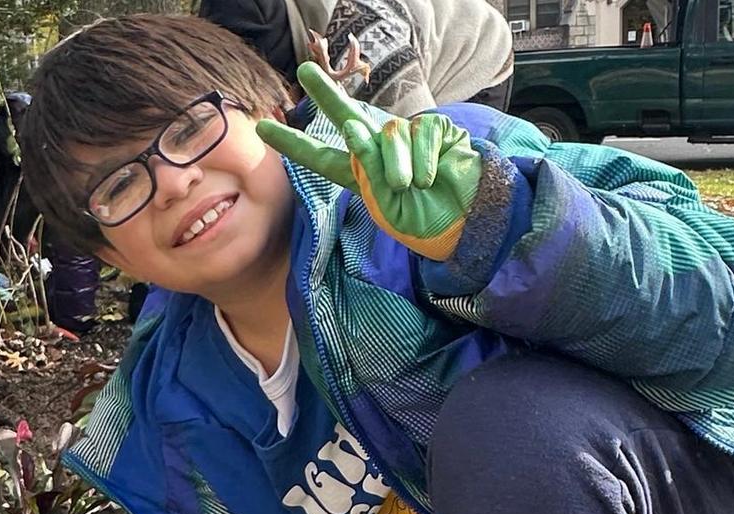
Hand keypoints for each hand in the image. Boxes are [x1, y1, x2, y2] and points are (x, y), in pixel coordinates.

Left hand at [255, 62, 481, 260]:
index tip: (263, 128)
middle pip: (346, 115)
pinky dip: (424, 161)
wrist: (470, 223)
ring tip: (411, 187)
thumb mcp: (387, 206)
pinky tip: (433, 176)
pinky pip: (418, 135)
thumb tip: (354, 130)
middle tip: (304, 70)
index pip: (321, 156)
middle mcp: (379, 152)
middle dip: (324, 93)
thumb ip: (367, 172)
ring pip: (387, 135)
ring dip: (397, 166)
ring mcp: (406, 138)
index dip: (293, 142)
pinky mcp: (434, 130)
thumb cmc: (426, 223)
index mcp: (360, 176)